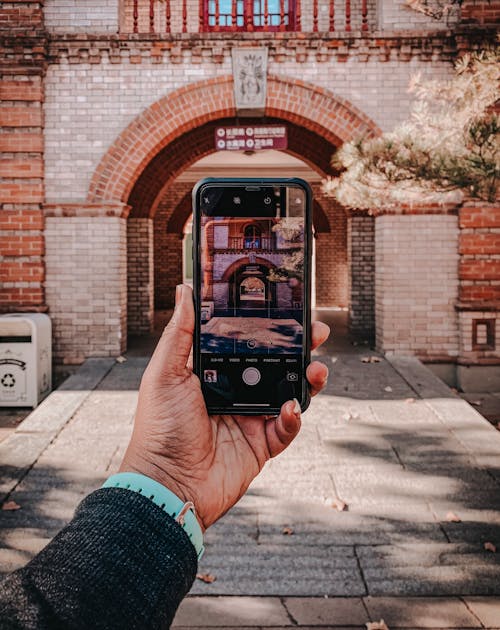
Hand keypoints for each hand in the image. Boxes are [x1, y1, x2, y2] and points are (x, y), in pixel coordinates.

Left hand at [119, 285, 329, 530]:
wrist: (166, 485)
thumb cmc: (158, 428)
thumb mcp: (165, 373)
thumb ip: (181, 332)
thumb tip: (185, 290)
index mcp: (212, 373)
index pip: (246, 343)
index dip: (267, 328)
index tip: (286, 309)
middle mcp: (233, 392)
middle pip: (274, 364)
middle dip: (298, 348)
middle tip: (316, 332)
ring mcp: (249, 419)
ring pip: (287, 392)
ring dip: (306, 379)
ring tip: (317, 368)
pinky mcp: (260, 445)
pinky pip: (286, 428)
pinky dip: (293, 418)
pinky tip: (291, 407)